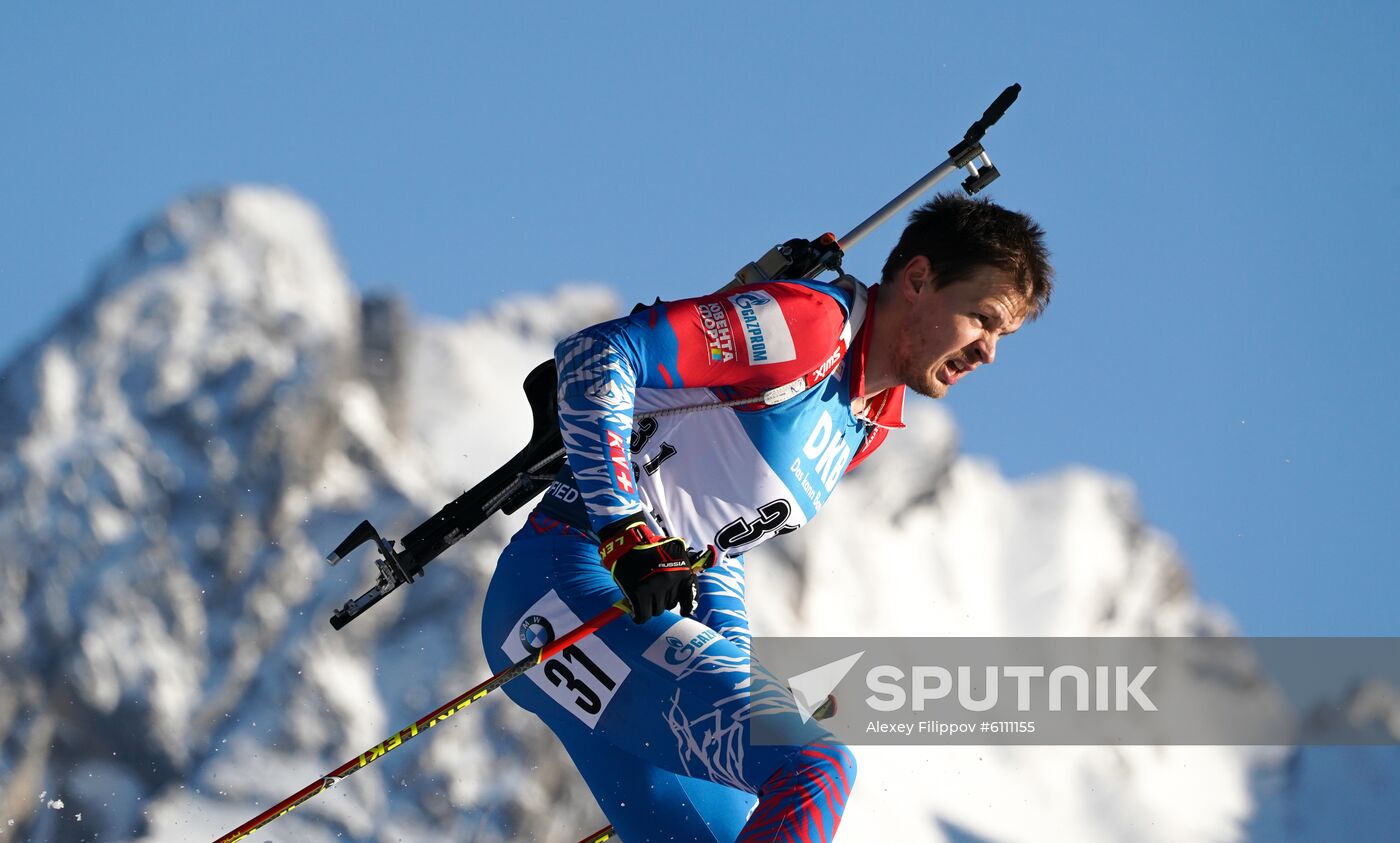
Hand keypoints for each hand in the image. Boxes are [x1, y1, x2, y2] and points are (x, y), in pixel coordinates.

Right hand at [598, 515, 715, 622]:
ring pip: (657, 611)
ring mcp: (656, 588)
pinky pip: (642, 616)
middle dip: (661, 600)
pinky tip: (634, 611)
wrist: (627, 541)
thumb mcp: (673, 555)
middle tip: (651, 591)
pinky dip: (638, 616)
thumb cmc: (649, 549)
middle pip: (670, 605)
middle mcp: (672, 581)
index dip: (687, 607)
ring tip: (642, 594)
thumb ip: (680, 573)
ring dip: (649, 606)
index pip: (690, 598)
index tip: (683, 611)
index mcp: (683, 571)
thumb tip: (685, 599)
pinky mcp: (639, 594)